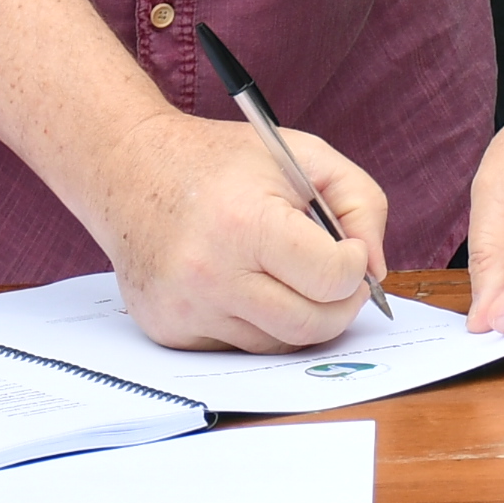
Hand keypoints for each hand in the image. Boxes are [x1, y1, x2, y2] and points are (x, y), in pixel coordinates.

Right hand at [101, 112, 389, 352]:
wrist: (129, 169)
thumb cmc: (222, 162)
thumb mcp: (302, 154)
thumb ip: (361, 203)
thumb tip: (374, 269)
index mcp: (246, 223)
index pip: (332, 277)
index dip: (354, 265)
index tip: (347, 249)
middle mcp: (211, 274)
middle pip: (313, 323)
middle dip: (341, 304)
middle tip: (337, 278)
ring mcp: (186, 309)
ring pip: (279, 343)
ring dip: (299, 315)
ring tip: (289, 275)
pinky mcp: (170, 331)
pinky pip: (240, 348)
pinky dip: (257, 323)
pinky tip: (245, 284)